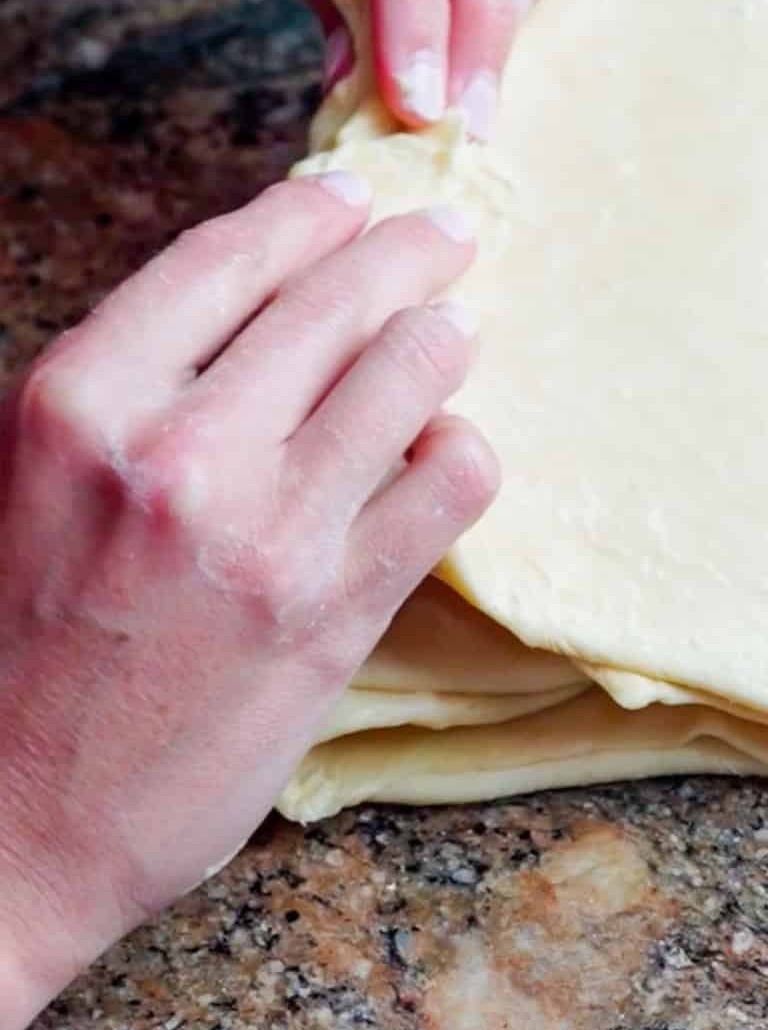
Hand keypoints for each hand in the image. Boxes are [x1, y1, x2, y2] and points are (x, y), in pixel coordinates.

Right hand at [0, 174, 497, 1029]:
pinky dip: (459, 448)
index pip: (230, 257)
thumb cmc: (10, 646)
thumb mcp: (30, 475)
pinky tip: (441, 451)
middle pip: (339, 296)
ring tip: (450, 334)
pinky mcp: (338, 612)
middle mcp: (178, 449)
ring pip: (414, 369)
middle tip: (443, 235)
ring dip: (443, 337)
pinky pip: (451, 481)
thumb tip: (251, 304)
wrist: (7, 833)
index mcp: (81, 400)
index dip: (307, 213)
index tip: (348, 196)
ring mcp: (269, 532)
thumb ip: (129, 384)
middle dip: (407, 249)